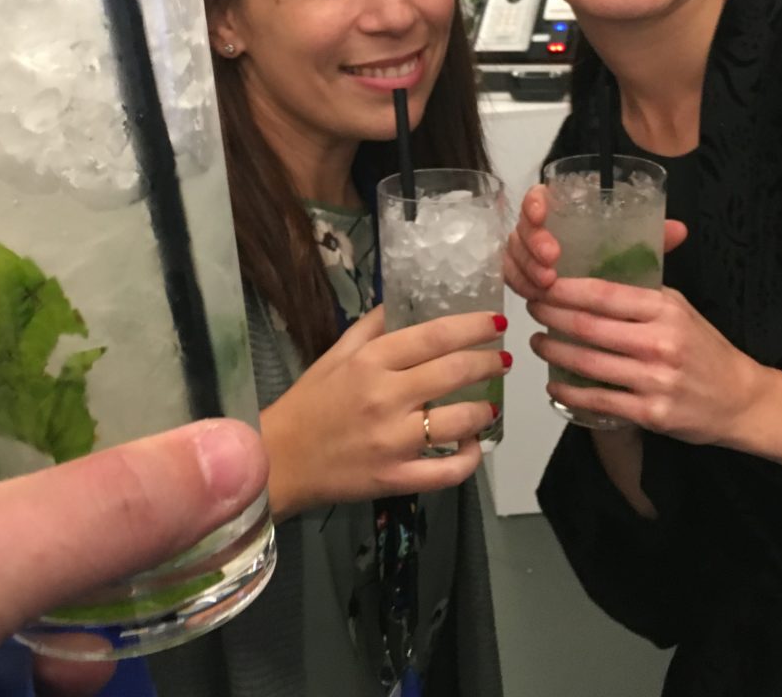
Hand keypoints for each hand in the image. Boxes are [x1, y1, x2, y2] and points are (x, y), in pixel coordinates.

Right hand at [260, 307, 508, 518]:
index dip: (473, 326)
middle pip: (454, 372)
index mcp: (370, 362)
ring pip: (459, 421)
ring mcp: (393, 441)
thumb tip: (405, 301)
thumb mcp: (335, 355)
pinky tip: (472, 446)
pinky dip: (469, 458)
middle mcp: (385, 397)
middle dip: (488, 363)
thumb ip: (372, 328)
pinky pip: (448, 472)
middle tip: (502, 361)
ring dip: (484, 410)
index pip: (435, 336)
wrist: (280, 459)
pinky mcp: (396, 478)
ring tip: (489, 405)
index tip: (497, 322)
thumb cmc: (308, 403)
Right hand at [504, 183, 686, 300]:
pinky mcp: (522, 274)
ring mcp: (528, 252)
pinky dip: (520, 283)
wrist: (603, 293)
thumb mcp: (632, 247)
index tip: (542, 214)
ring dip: (526, 267)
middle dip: (533, 243)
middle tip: (551, 260)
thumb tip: (679, 230)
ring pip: (514, 253)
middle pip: (523, 226)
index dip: (534, 202)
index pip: (540, 196)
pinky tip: (533, 295)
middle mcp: (541, 228)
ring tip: (547, 282)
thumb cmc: (613, 259)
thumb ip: (652, 236)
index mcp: (563, 210)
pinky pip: (511, 275)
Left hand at [529, 276, 766, 446]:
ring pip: (587, 363)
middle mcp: (660, 342)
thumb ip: (640, 294)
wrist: (740, 398)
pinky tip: (554, 383)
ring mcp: (655, 379)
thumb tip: (589, 278)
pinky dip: (569, 391)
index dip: (564, 290)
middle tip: (532, 309)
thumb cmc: (704, 350)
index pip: (603, 294)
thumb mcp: (679, 309)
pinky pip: (598, 400)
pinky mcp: (651, 412)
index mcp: (665, 309)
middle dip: (550, 316)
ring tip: (538, 342)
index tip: (541, 285)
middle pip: (588, 326)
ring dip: (554, 351)